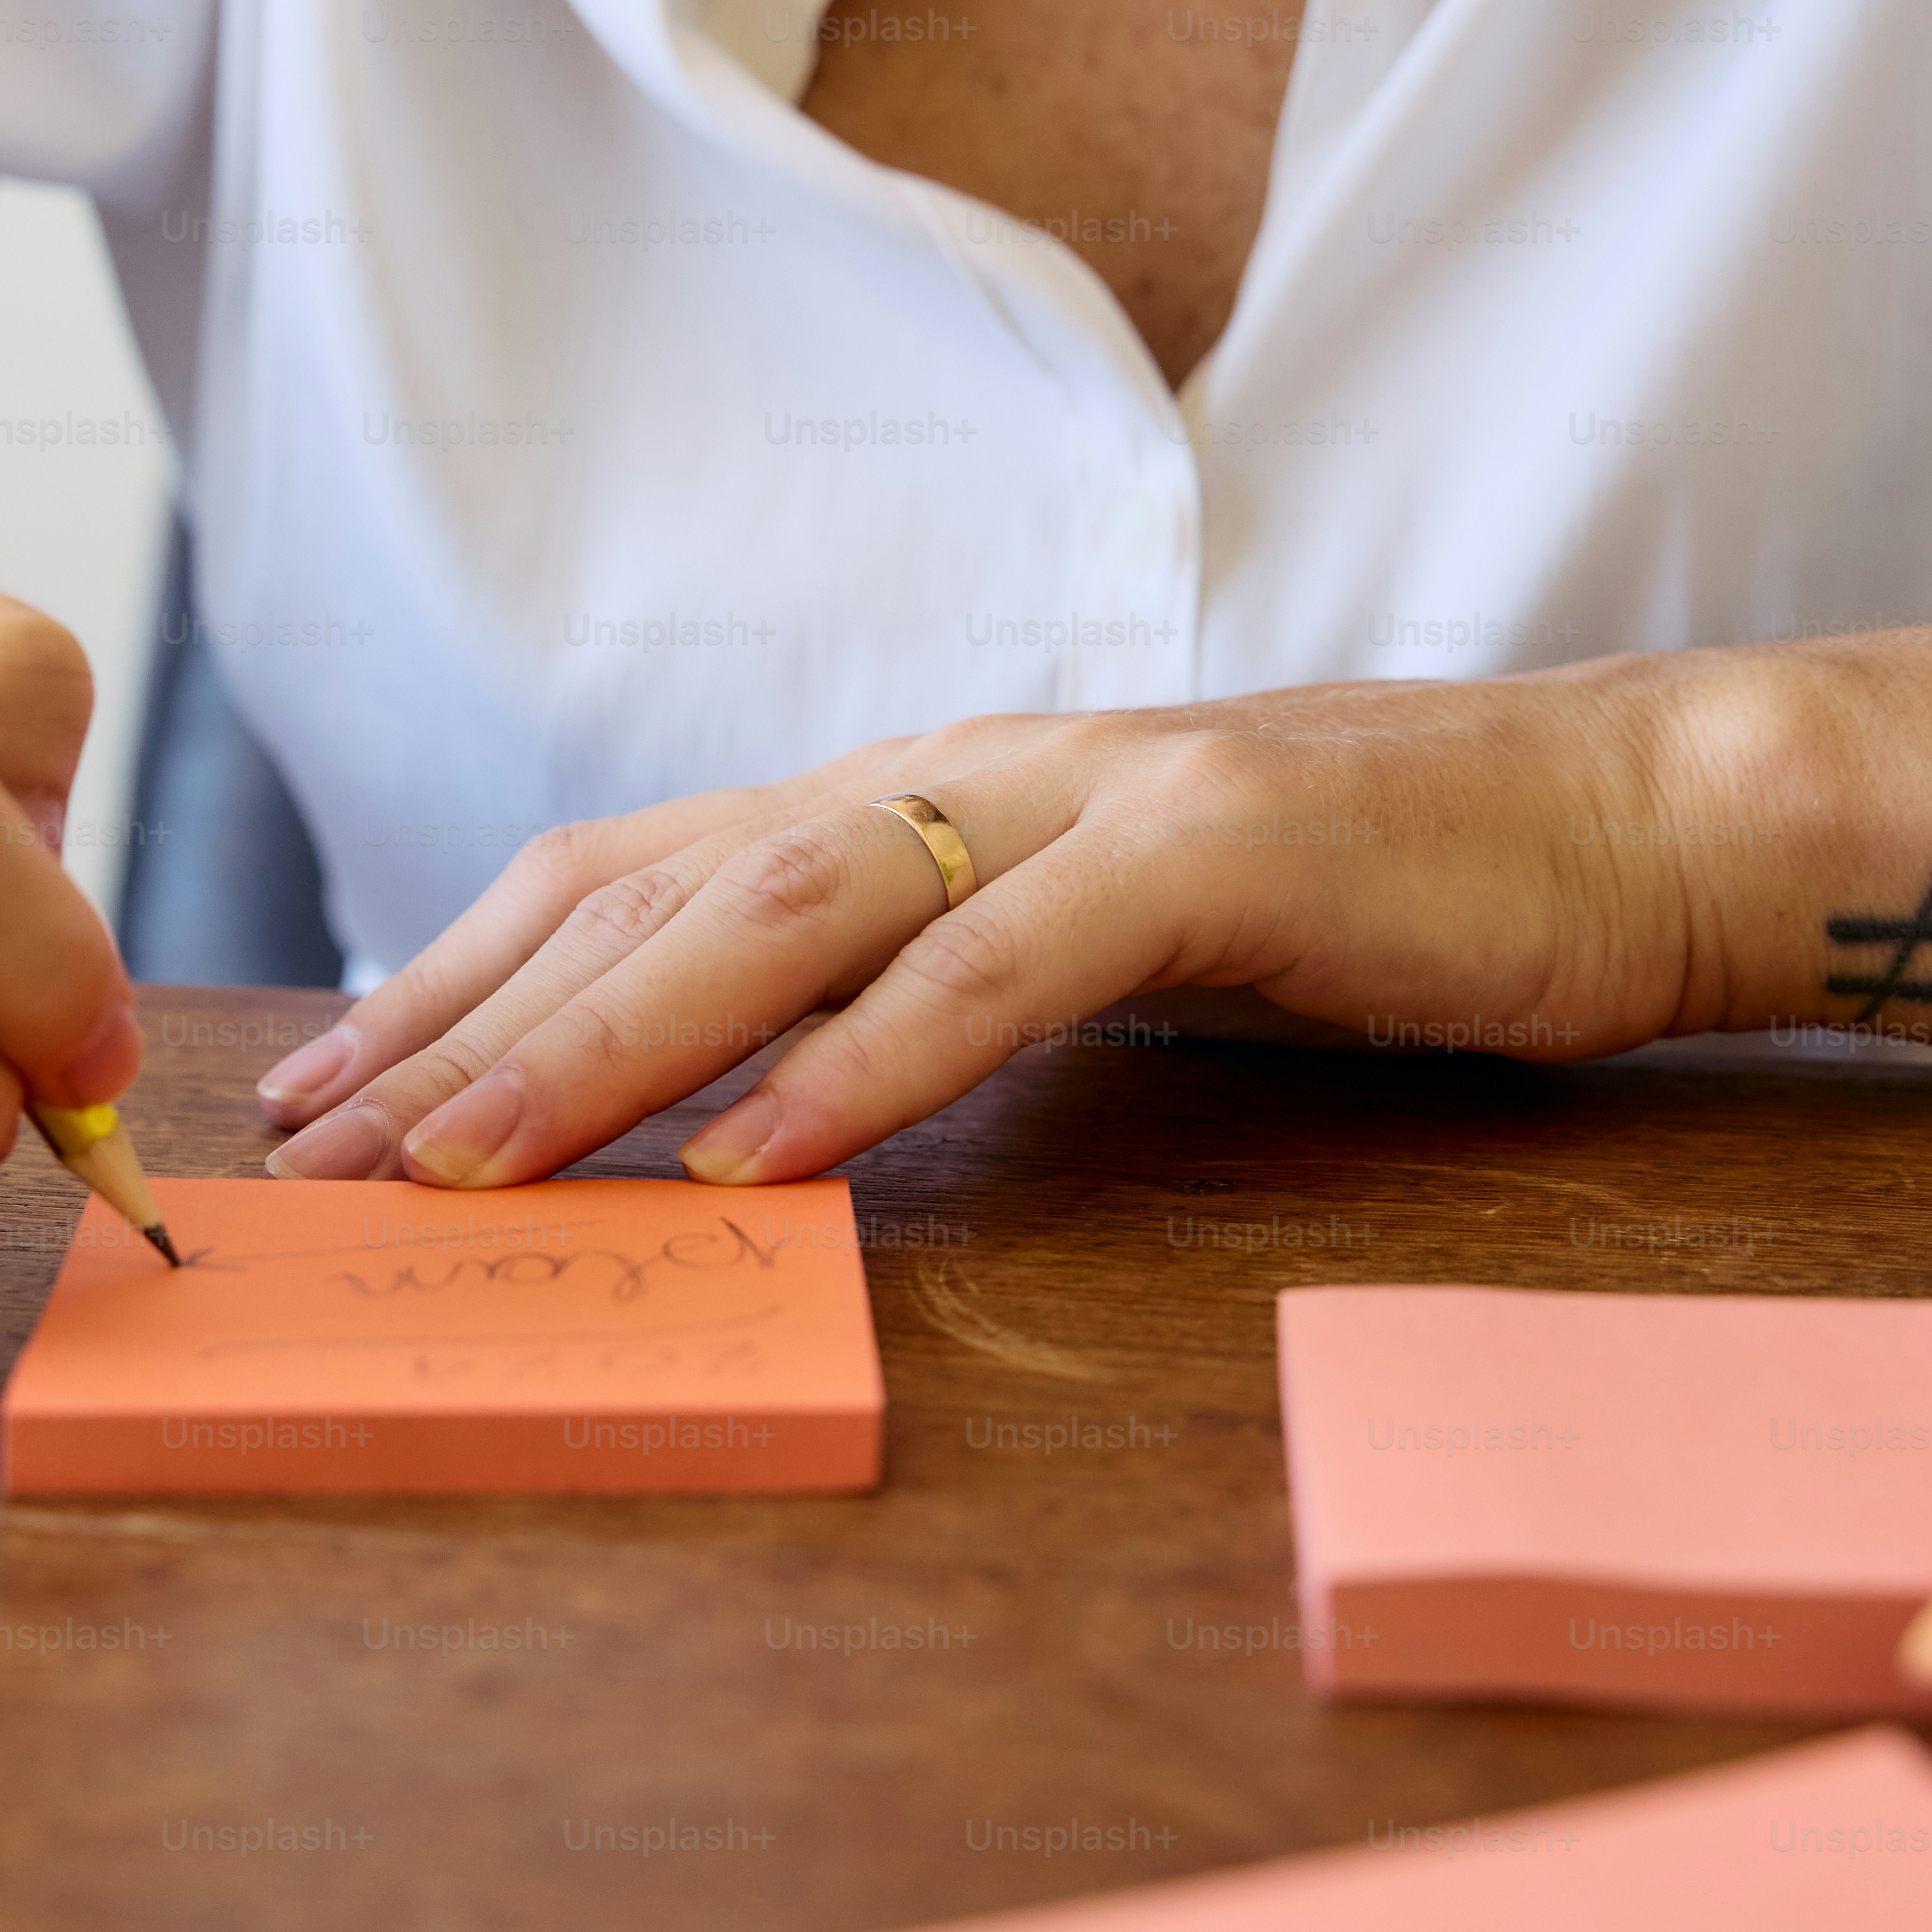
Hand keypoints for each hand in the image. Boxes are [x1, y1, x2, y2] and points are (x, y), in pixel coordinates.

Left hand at [256, 662, 1742, 1187]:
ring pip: (788, 914)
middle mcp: (958, 771)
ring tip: (471, 1161)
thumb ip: (916, 974)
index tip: (324, 1086)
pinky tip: (754, 1160)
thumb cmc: (1336, 897)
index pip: (627, 875)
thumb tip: (737, 1085)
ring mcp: (1079, 797)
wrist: (1607, 820)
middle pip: (658, 895)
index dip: (457, 973)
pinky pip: (999, 969)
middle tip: (324, 1151)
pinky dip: (866, 1064)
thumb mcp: (1076, 932)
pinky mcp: (1209, 849)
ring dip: (612, 1047)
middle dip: (471, 1026)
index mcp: (911, 793)